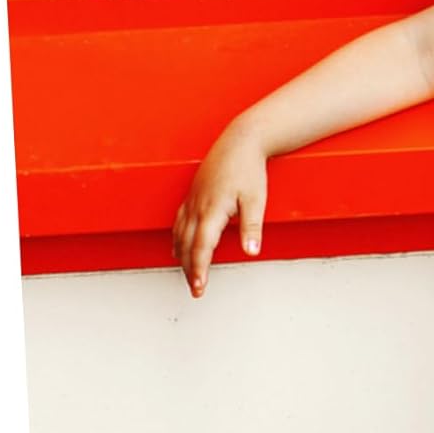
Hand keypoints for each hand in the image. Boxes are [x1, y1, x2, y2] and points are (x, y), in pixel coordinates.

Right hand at [172, 122, 268, 297]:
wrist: (240, 142)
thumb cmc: (249, 170)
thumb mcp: (256, 200)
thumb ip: (252, 227)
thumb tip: (251, 252)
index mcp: (212, 211)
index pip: (201, 248)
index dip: (199, 270)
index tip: (199, 288)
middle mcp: (196, 207)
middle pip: (187, 246)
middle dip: (190, 270)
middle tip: (196, 290)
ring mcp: (192, 200)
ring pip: (180, 235)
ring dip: (182, 257)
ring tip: (189, 275)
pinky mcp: (192, 195)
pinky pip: (179, 222)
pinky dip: (177, 239)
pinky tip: (179, 248)